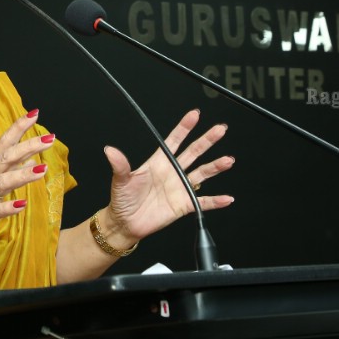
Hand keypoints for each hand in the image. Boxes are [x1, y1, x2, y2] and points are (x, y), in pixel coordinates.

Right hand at [0, 110, 54, 251]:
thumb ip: (11, 171)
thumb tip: (33, 160)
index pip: (5, 143)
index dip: (19, 127)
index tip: (35, 113)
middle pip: (8, 157)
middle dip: (29, 146)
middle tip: (50, 138)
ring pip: (4, 182)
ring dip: (23, 174)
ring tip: (42, 169)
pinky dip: (8, 207)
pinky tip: (22, 204)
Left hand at [103, 109, 234, 243]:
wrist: (125, 223)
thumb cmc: (122, 200)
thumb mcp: (120, 180)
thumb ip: (119, 165)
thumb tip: (110, 151)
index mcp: (158, 162)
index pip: (174, 141)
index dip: (184, 128)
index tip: (194, 115)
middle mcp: (172, 172)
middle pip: (193, 152)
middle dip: (206, 140)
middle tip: (220, 129)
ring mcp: (179, 187)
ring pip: (202, 173)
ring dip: (215, 166)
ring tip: (228, 160)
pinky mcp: (183, 204)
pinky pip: (203, 202)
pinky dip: (215, 201)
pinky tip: (227, 198)